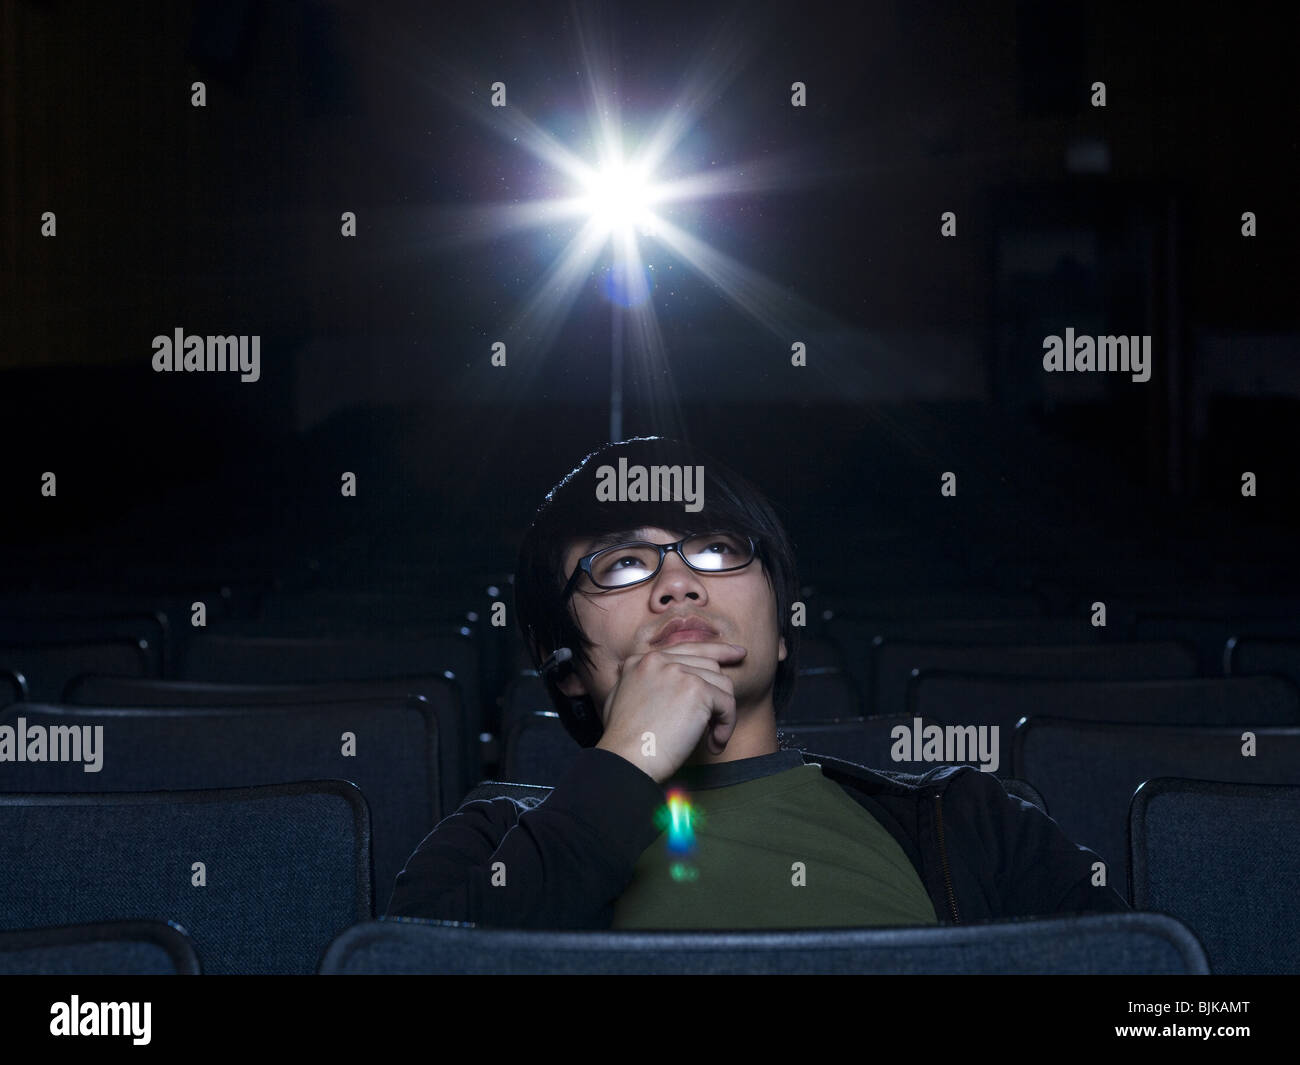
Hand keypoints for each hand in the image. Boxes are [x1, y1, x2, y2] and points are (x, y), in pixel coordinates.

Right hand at [595, 640, 746, 783]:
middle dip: (719, 695)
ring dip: (723, 714)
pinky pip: (728, 704)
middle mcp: (658, 660)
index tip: (738, 653)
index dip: (716, 651)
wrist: (626, 761)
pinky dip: (726, 726)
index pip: (687, 649)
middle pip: (710, 666)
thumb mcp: (622, 702)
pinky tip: (713, 744)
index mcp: (641, 661)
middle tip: (717, 724)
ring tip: (712, 739)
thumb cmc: (624, 744)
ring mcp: (677, 672)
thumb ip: (643, 684)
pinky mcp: (696, 690)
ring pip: (723, 684)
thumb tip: (663, 684)